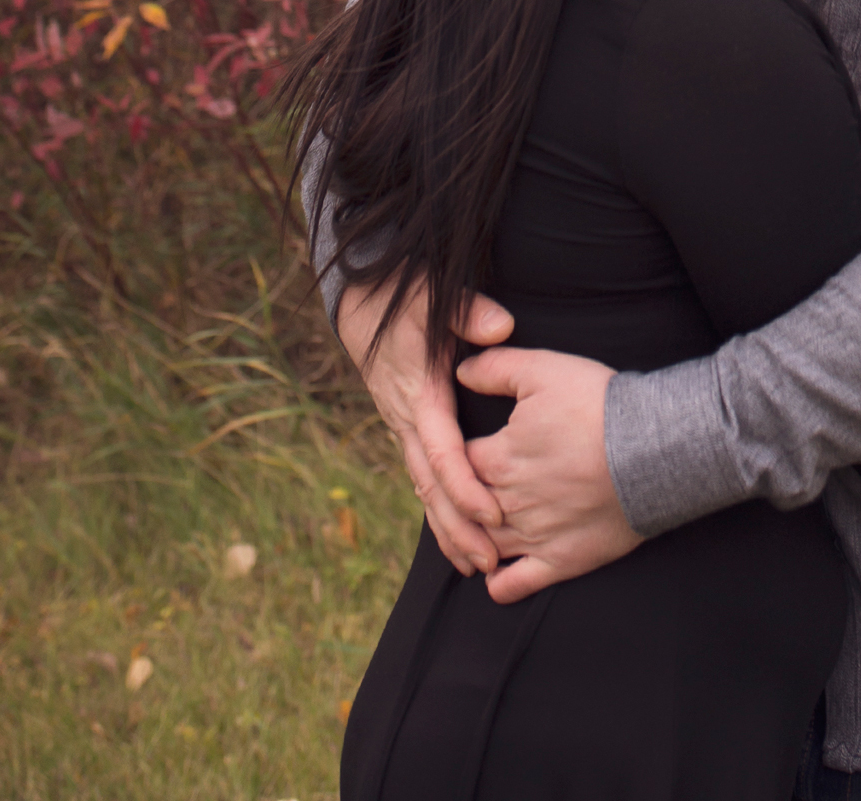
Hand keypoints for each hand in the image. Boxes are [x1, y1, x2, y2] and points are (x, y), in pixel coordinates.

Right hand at [336, 275, 514, 575]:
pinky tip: (457, 535)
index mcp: (419, 396)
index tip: (493, 515)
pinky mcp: (407, 428)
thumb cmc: (403, 297)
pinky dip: (439, 509)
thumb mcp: (432, 296)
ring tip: (480, 565)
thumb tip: (501, 328)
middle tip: (491, 563)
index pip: (443, 453)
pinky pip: (422, 478)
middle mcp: (407, 421)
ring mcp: (403, 428)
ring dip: (449, 528)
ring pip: (424, 489)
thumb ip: (469, 312)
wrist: (359, 301)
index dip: (467, 487)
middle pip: (432, 487)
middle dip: (459, 528)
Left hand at [453, 347, 641, 604]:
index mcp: (497, 459)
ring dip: (472, 541)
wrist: (651, 449)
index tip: (458, 451)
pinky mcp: (560, 561)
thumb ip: (495, 368)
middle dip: (459, 500)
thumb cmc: (597, 405)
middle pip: (465, 508)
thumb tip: (460, 369)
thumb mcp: (543, 370)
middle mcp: (507, 503)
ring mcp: (533, 537)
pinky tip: (494, 575)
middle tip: (459, 493)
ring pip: (483, 546)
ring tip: (473, 531)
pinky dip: (498, 585)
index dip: (452, 457)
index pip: (455, 464)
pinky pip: (516, 586)